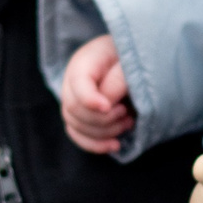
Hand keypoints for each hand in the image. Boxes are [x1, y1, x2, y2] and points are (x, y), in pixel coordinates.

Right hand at [61, 35, 135, 154]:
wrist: (128, 58)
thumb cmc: (130, 56)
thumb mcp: (128, 61)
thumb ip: (117, 81)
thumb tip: (106, 105)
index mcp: (83, 63)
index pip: (78, 84)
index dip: (91, 100)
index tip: (110, 107)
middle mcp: (71, 83)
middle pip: (74, 109)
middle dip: (103, 119)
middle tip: (126, 112)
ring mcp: (73, 100)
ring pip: (76, 126)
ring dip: (104, 132)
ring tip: (128, 123)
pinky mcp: (79, 116)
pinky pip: (77, 135)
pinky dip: (95, 144)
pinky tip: (115, 145)